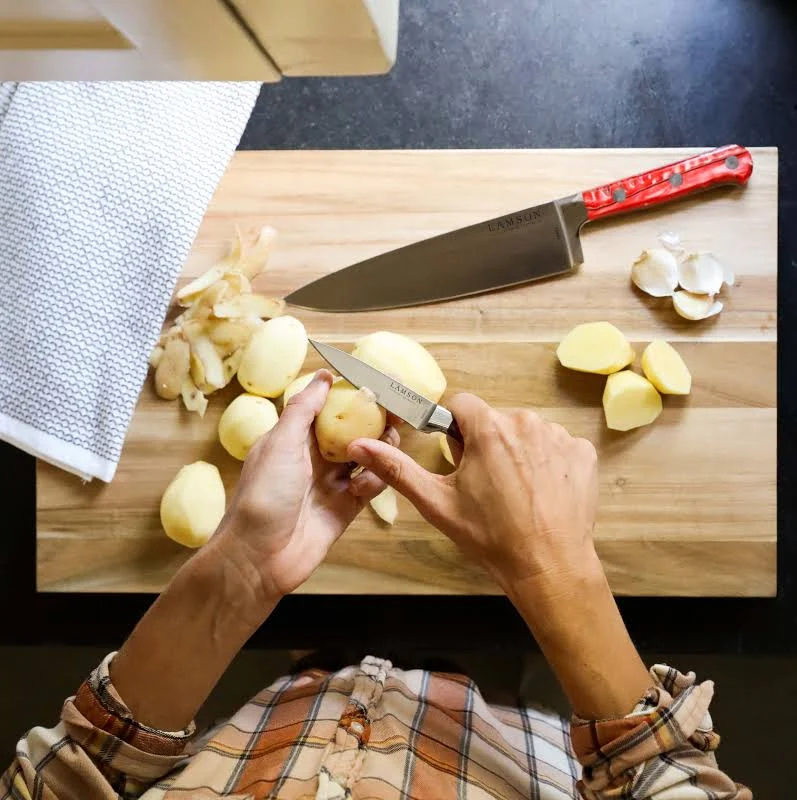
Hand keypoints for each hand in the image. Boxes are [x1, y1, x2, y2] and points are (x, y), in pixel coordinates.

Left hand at [209, 370, 397, 613]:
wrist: (259, 558)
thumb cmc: (261, 497)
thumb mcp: (280, 444)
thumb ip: (303, 410)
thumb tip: (324, 376)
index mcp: (295, 437)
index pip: (329, 407)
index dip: (352, 395)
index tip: (377, 383)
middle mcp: (315, 457)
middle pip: (353, 430)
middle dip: (375, 421)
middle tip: (397, 414)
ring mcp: (332, 482)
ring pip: (367, 457)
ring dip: (379, 450)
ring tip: (384, 448)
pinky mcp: (346, 507)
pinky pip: (371, 486)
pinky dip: (375, 481)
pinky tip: (364, 486)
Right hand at [349, 396, 651, 718]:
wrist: (548, 567)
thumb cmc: (491, 538)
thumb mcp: (437, 503)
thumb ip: (396, 469)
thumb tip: (359, 446)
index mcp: (488, 429)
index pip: (461, 405)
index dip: (456, 430)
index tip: (460, 457)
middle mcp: (526, 422)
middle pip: (494, 421)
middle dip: (487, 444)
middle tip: (487, 486)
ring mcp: (559, 436)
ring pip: (525, 433)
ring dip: (518, 453)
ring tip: (517, 494)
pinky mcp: (582, 453)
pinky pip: (557, 446)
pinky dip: (548, 464)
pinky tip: (543, 493)